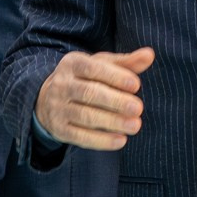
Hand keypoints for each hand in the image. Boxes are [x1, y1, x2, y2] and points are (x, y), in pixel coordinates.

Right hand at [34, 47, 152, 150]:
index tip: (136, 85)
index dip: (114, 77)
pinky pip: (80, 137)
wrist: (47, 99)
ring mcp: (58, 108)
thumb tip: (149, 55)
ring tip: (135, 126)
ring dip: (112, 122)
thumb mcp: (101, 66)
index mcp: (72, 64)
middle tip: (138, 108)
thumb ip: (126, 63)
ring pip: (85, 116)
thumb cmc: (84, 79)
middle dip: (115, 101)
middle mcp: (62, 85)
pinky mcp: (59, 129)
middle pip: (89, 93)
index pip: (93, 68)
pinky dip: (101, 141)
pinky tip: (121, 141)